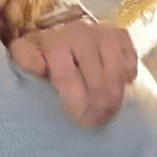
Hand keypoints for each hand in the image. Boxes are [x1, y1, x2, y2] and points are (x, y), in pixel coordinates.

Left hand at [8, 20, 138, 126]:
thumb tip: (40, 67)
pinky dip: (126, 82)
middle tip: (96, 123)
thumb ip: (26, 60)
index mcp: (58, 42)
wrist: (62, 32)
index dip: (76, 104)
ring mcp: (107, 34)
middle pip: (98, 81)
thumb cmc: (44, 52)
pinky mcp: (123, 37)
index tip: (80, 120)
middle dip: (99, 108)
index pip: (69, 78)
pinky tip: (116, 89)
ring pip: (117, 76)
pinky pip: (130, 66)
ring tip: (108, 114)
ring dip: (114, 100)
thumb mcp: (26, 54)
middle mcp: (85, 34)